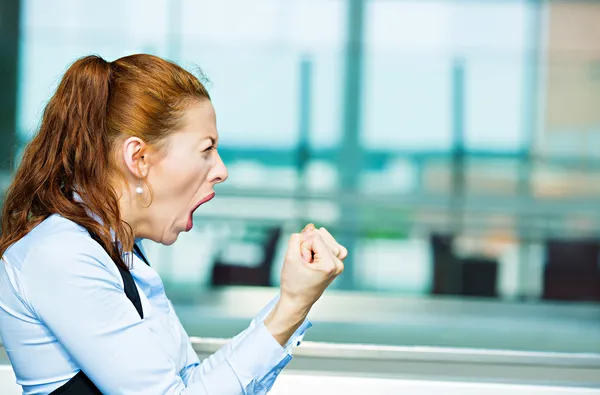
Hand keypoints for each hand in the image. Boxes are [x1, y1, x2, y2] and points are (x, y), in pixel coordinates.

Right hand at [264, 227, 344, 345]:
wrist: (297, 302)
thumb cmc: (293, 284)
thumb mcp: (290, 258)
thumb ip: (297, 238)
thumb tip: (310, 226)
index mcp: (330, 265)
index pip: (314, 238)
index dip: (302, 247)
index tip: (301, 263)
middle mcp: (338, 264)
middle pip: (321, 237)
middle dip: (308, 245)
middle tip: (304, 263)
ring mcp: (339, 264)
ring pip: (327, 239)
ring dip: (314, 245)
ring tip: (308, 261)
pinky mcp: (337, 264)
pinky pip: (333, 245)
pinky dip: (323, 245)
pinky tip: (316, 251)